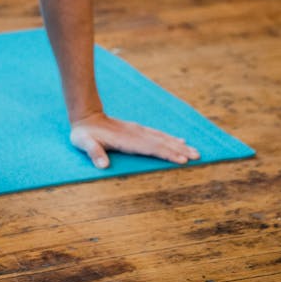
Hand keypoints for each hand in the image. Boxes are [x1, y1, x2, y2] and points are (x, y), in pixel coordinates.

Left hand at [70, 111, 199, 169]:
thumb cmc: (84, 134)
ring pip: (161, 138)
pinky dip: (169, 139)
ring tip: (194, 151)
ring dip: (178, 145)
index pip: (149, 148)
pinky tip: (180, 141)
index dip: (165, 153)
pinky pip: (157, 135)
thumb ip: (93, 152)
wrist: (86, 116)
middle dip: (179, 150)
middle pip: (160, 142)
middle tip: (197, 156)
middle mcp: (135, 134)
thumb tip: (102, 165)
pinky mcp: (137, 131)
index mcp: (125, 140)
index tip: (181, 159)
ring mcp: (137, 131)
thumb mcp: (83, 143)